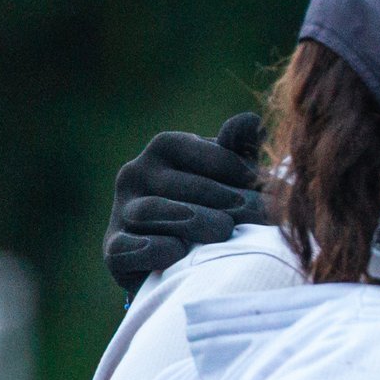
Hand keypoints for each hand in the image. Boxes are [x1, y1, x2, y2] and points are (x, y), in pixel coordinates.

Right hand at [103, 113, 269, 295]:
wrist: (185, 259)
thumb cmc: (217, 204)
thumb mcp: (233, 173)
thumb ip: (241, 148)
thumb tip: (252, 121)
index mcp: (165, 147)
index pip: (199, 151)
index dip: (234, 168)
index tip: (266, 185)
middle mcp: (135, 173)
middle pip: (180, 184)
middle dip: (225, 199)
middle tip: (260, 214)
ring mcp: (121, 211)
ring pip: (152, 211)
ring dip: (192, 220)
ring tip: (226, 230)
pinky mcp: (113, 250)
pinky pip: (126, 247)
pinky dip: (153, 249)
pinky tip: (180, 252)